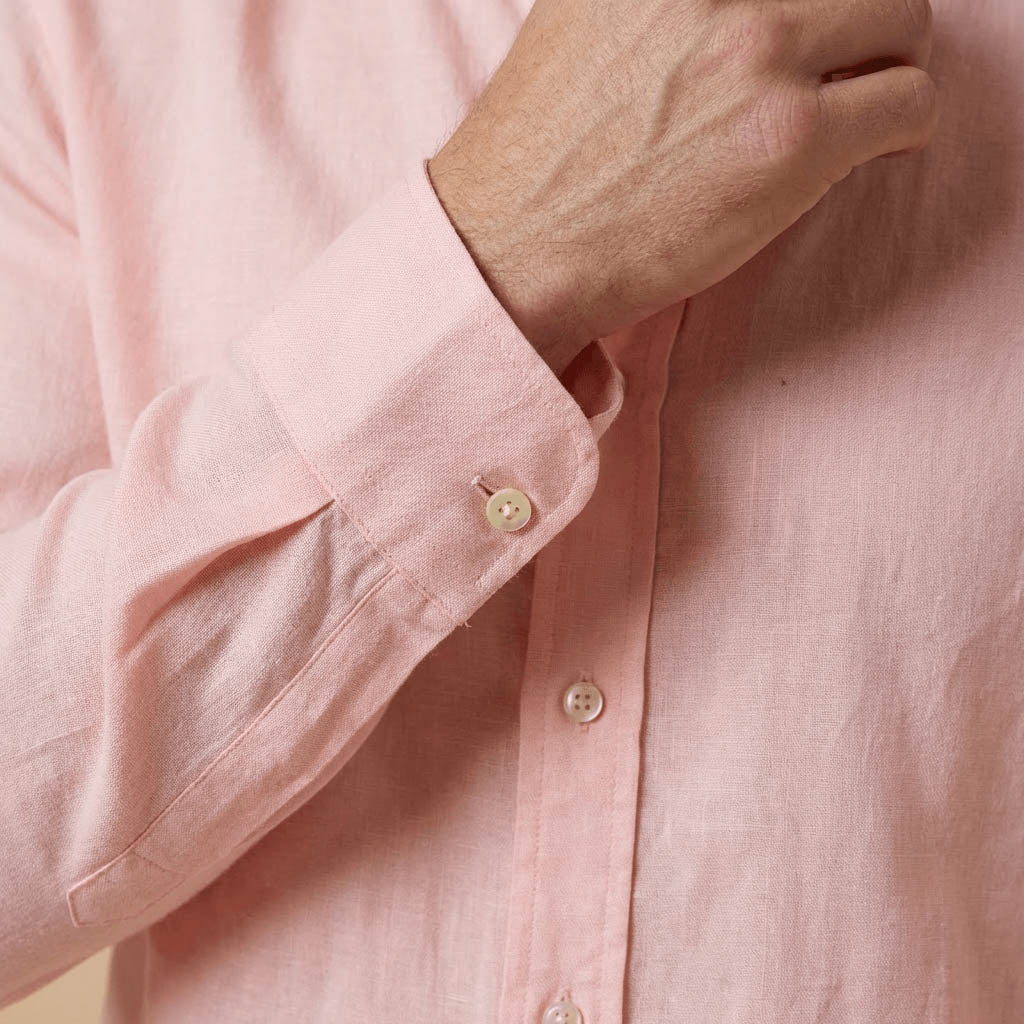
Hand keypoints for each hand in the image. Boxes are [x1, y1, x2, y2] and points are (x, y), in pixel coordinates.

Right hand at [427, 0, 936, 372]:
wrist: (508, 249)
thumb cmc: (536, 153)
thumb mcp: (580, 16)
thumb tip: (726, 7)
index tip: (802, 26)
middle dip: (860, 18)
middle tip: (840, 65)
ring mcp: (760, 50)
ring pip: (904, 19)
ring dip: (888, 65)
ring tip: (854, 111)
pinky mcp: (793, 139)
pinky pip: (911, 104)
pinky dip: (901, 129)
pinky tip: (862, 153)